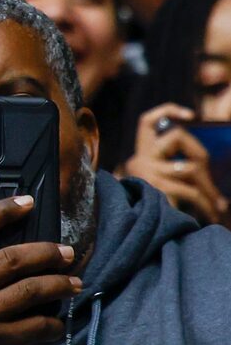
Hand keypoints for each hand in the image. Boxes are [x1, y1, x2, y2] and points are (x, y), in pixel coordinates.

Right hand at [0, 197, 81, 344]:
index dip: (3, 211)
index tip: (26, 202)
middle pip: (13, 259)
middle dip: (46, 253)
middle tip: (66, 253)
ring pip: (29, 291)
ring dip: (57, 285)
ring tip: (74, 284)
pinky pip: (29, 329)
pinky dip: (48, 326)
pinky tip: (56, 323)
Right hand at [125, 105, 225, 224]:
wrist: (126, 232)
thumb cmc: (145, 210)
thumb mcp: (157, 185)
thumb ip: (172, 170)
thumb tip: (200, 166)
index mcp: (138, 157)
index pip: (146, 122)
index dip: (167, 112)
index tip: (191, 116)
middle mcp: (138, 160)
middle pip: (177, 137)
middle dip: (201, 157)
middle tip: (212, 184)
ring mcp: (146, 173)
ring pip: (190, 167)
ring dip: (209, 189)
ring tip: (218, 206)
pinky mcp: (155, 189)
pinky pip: (191, 190)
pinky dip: (206, 203)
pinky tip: (211, 214)